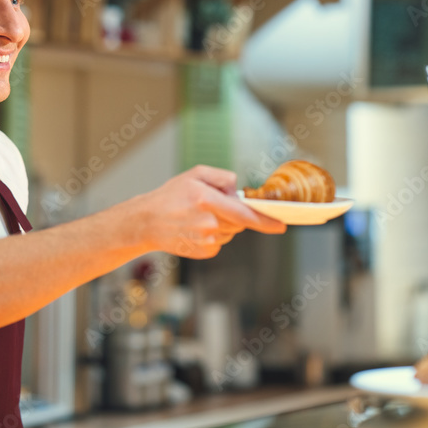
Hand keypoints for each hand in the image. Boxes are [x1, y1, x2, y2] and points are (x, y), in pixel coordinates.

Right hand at [125, 165, 286, 258]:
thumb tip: (240, 192)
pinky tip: (195, 229)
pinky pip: (220, 243)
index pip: (244, 214)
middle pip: (238, 222)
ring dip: (223, 224)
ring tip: (197, 217)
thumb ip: (223, 177)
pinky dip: (214, 235)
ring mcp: (205, 240)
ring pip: (230, 232)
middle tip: (210, 206)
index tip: (281, 226)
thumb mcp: (195, 174)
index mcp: (207, 200)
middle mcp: (208, 222)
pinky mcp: (203, 252)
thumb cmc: (171, 195)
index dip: (265, 221)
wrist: (146, 221)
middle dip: (233, 214)